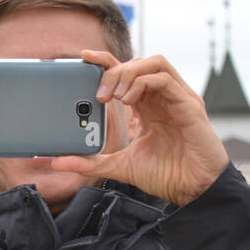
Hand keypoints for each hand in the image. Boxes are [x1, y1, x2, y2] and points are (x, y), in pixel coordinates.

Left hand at [51, 50, 229, 205]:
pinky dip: (144, 82)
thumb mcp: (118, 166)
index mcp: (148, 106)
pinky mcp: (189, 104)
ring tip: (115, 96)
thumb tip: (57, 162)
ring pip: (153, 63)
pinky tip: (130, 100)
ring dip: (129, 73)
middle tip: (100, 96)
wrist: (192, 190)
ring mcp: (178, 98)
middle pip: (137, 64)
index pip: (126, 72)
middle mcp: (163, 97)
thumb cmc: (165, 175)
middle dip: (113, 72)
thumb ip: (90, 162)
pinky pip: (165, 79)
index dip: (106, 61)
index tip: (83, 58)